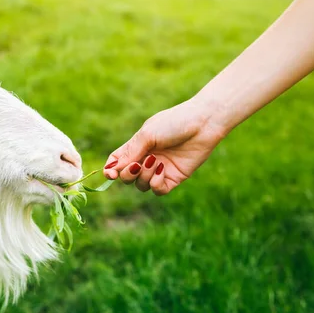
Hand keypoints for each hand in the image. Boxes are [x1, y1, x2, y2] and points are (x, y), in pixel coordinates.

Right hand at [103, 99, 225, 194]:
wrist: (203, 123)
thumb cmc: (174, 122)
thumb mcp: (147, 135)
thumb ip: (130, 153)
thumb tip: (113, 170)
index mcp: (137, 146)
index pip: (117, 162)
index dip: (111, 170)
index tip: (111, 174)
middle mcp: (146, 159)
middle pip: (127, 177)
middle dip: (128, 174)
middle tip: (137, 164)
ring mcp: (160, 170)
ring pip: (141, 185)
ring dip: (143, 177)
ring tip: (155, 162)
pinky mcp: (174, 178)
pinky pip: (158, 190)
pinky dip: (155, 183)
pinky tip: (162, 170)